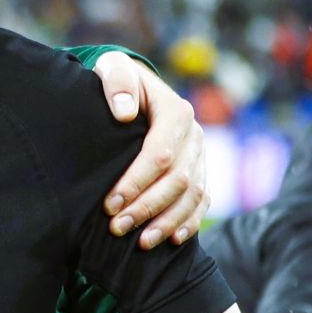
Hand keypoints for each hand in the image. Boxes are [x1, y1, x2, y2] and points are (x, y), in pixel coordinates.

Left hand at [92, 51, 207, 247]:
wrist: (135, 87)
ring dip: (167, 222)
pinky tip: (171, 240)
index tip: (109, 203)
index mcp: (175, 112)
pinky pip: (202, 201)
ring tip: (140, 243)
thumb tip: (126, 113)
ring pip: (192, 195)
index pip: (158, 155)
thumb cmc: (118, 82)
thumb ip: (117, 83)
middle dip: (147, 208)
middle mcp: (193, 135)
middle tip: (117, 227)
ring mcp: (199, 154)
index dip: (135, 182)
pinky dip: (189, 222)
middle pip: (177, 180)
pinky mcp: (200, 169)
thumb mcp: (112, 69)